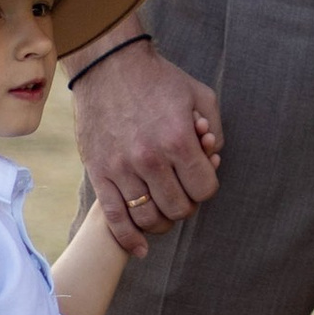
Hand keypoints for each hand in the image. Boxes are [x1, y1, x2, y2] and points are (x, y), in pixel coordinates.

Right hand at [71, 37, 223, 254]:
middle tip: (183, 191)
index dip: (207, 186)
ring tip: (164, 209)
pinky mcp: (98, 173)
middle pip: (178, 209)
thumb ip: (215, 132)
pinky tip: (140, 248)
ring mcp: (121, 168)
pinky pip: (114, 218)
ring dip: (162, 221)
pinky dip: (129, 238)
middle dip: (186, 204)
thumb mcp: (200, 95)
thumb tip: (213, 162)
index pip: (204, 190)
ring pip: (149, 218)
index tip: (201, 176)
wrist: (109, 66)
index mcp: (177, 140)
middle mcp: (149, 159)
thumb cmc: (158, 80)